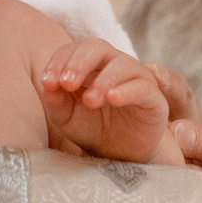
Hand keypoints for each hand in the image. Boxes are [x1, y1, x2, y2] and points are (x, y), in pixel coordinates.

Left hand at [39, 39, 174, 164]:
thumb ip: (56, 101)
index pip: (73, 50)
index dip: (59, 62)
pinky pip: (143, 87)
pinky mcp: (153, 98)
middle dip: (79, 63)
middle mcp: (113, 65)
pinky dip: (127, 90)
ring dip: (103, 80)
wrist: (121, 155)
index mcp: (90, 65)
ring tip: (90, 100)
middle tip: (66, 84)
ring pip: (122, 64)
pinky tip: (112, 99)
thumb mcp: (67, 118)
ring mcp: (135, 79)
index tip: (48, 82)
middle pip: (97, 47)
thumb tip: (49, 85)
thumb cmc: (93, 129)